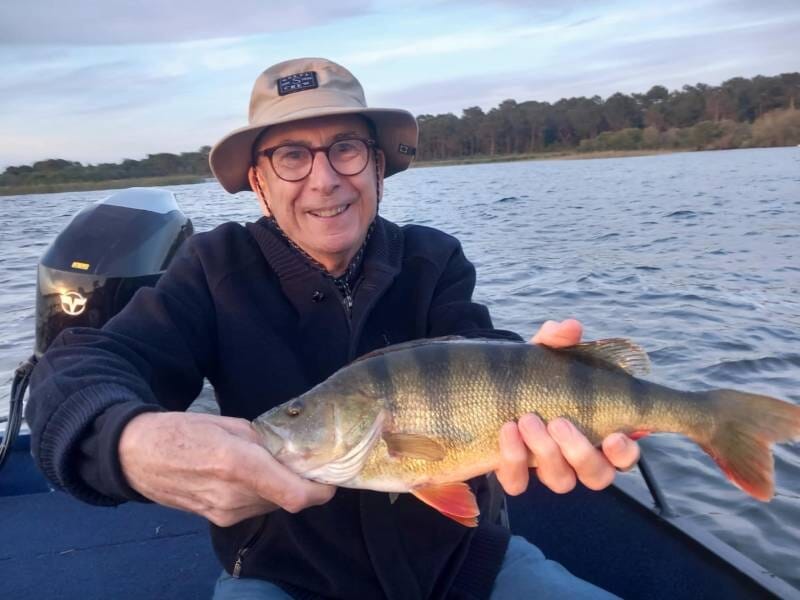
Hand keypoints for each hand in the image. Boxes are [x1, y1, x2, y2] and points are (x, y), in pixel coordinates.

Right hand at [119, 412, 335, 526]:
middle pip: (286, 498)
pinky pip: (253, 508)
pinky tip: (250, 476)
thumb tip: (290, 453)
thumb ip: (264, 441)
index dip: (320, 491)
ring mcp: (225, 512)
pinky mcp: (217, 519)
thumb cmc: (182, 430)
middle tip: (300, 462)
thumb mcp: (229, 424)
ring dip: (279, 488)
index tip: (330, 480)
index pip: (295, 495)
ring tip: (268, 464)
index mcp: (239, 464)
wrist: (137, 456)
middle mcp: (234, 496)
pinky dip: (261, 494)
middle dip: (299, 483)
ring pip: (271, 505)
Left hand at [495, 319, 639, 495]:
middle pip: (597, 476)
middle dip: (580, 451)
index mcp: (598, 432)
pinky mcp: (515, 474)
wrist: (485, 389)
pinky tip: (506, 431)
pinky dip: (512, 460)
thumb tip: (571, 327)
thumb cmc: (532, 376)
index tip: (615, 436)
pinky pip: (518, 483)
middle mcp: (578, 458)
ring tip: (527, 420)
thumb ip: (558, 342)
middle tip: (559, 422)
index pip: (624, 456)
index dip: (624, 453)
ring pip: (561, 481)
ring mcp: (548, 469)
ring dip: (546, 452)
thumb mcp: (544, 356)